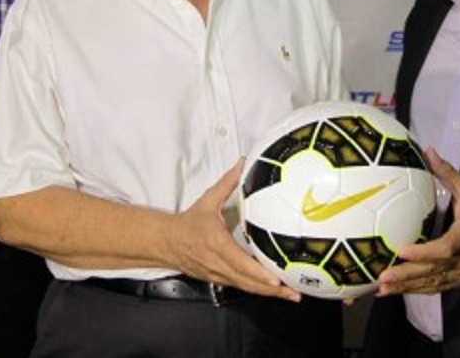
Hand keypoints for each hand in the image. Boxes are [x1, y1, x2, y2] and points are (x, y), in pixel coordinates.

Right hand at [164, 159, 300, 300]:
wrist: (166, 242)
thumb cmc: (188, 224)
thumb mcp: (208, 201)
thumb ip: (227, 183)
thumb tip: (241, 164)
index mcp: (217, 245)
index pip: (241, 263)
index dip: (259, 274)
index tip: (276, 280)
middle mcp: (218, 264)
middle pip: (248, 282)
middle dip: (272, 290)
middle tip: (293, 292)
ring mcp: (217, 275)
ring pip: (246, 288)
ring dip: (268, 294)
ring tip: (290, 294)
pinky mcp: (217, 281)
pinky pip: (240, 288)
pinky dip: (257, 290)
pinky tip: (272, 292)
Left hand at [377, 149, 459, 295]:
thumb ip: (449, 174)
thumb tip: (429, 151)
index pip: (446, 247)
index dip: (425, 252)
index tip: (403, 251)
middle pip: (434, 271)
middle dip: (407, 275)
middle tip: (383, 277)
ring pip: (433, 284)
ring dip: (406, 287)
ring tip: (382, 289)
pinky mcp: (459, 282)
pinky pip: (436, 289)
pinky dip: (415, 291)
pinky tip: (397, 291)